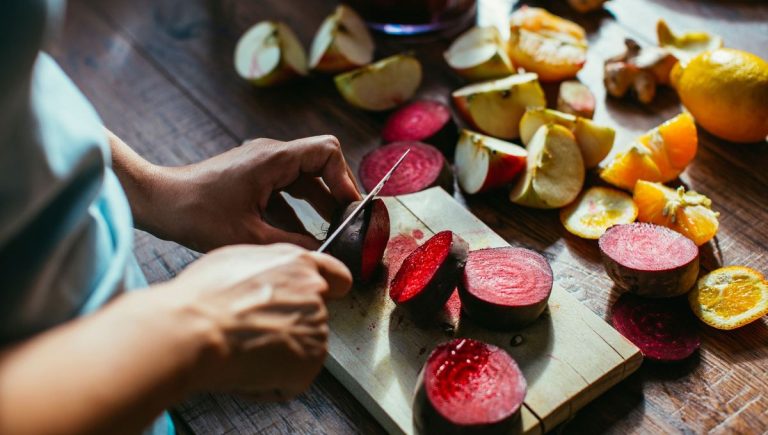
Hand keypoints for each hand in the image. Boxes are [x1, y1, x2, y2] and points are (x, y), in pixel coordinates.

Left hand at [122, 134, 360, 251]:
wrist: (159, 202)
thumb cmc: (197, 213)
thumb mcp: (249, 236)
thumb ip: (292, 243)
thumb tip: (322, 253)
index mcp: (274, 159)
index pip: (327, 151)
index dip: (345, 178)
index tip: (350, 208)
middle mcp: (270, 155)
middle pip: (320, 164)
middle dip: (336, 193)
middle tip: (347, 223)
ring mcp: (260, 165)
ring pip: (304, 179)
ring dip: (319, 203)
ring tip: (331, 231)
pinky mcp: (251, 177)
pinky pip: (286, 189)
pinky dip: (298, 210)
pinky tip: (302, 236)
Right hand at [160, 243, 351, 398]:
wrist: (194, 329)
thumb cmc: (204, 297)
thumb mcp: (237, 260)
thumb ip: (269, 269)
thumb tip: (268, 281)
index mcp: (298, 264)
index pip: (337, 277)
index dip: (330, 290)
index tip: (327, 298)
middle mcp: (314, 293)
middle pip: (313, 316)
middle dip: (288, 327)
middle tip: (253, 332)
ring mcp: (316, 327)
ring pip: (301, 349)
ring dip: (279, 356)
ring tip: (243, 349)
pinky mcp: (311, 361)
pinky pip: (292, 380)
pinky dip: (271, 383)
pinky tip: (246, 369)